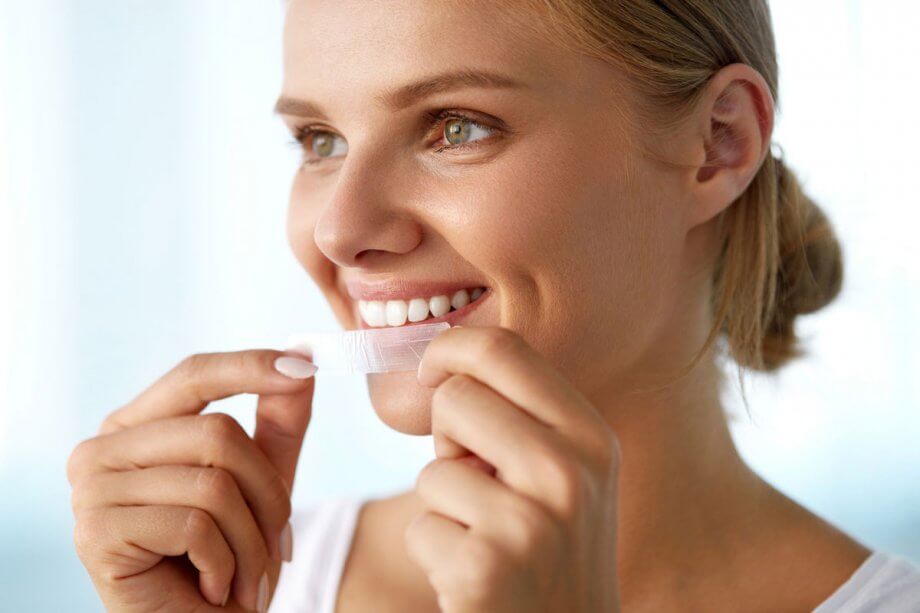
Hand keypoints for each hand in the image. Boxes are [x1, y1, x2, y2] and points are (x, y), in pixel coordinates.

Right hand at [66, 349, 316, 611]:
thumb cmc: (225, 556)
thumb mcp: (263, 477)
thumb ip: (278, 419)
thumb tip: (300, 357)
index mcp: (135, 426)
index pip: (194, 375)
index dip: (250, 366)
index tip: (304, 366)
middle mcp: (102, 450)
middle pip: (218, 433)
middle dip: (268, 492)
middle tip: (278, 540)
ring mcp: (91, 490)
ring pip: (214, 483)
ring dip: (252, 539)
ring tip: (246, 575)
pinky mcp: (96, 533)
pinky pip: (195, 526)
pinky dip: (225, 563)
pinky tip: (214, 588)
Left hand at [406, 326, 621, 612]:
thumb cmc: (552, 547)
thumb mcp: (564, 472)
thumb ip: (522, 415)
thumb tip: (442, 360)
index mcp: (590, 436)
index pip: (503, 348)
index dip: (449, 349)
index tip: (429, 373)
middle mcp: (569, 473)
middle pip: (456, 398)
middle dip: (448, 437)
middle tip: (478, 481)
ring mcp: (530, 524)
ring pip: (433, 469)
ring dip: (444, 505)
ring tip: (487, 536)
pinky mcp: (485, 570)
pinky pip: (421, 528)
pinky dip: (436, 553)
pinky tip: (477, 575)